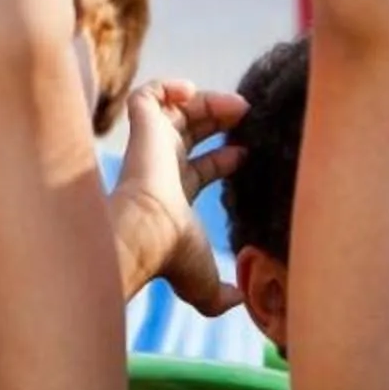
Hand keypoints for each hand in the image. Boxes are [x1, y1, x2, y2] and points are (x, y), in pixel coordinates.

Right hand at [110, 80, 248, 319]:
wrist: (146, 233)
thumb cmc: (172, 255)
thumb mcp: (205, 283)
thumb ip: (222, 296)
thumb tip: (242, 302)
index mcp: (174, 196)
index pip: (200, 168)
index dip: (225, 158)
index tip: (246, 152)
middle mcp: (161, 168)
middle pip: (192, 134)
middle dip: (219, 121)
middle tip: (247, 115)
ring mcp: (150, 147)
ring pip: (176, 112)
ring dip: (206, 101)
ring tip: (236, 105)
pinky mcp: (141, 128)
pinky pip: (147, 95)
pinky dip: (168, 87)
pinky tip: (191, 92)